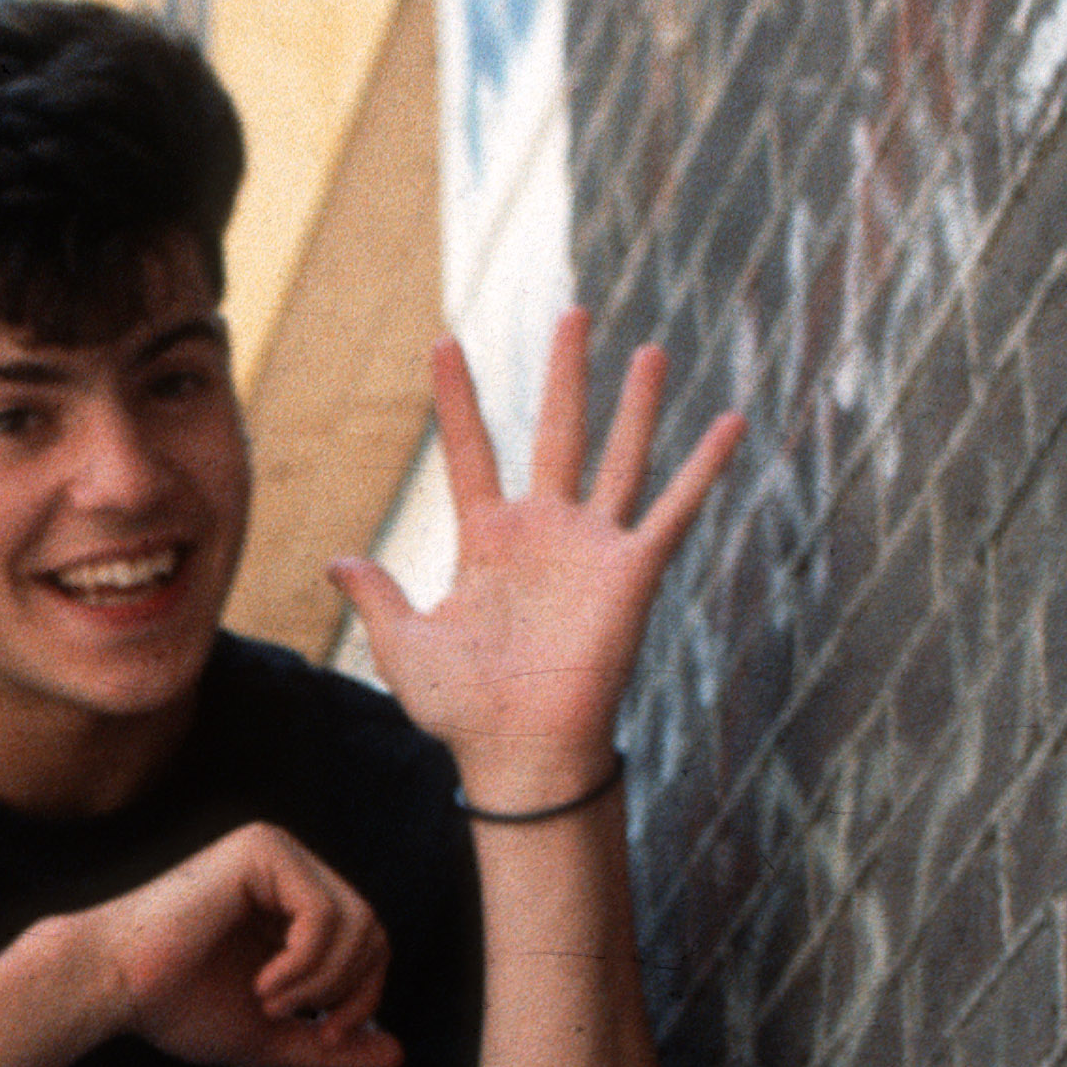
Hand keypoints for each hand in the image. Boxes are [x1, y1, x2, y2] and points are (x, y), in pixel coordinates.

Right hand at [73, 822, 399, 1066]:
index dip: (366, 996)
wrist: (113, 987)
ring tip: (269, 999)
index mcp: (289, 901)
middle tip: (309, 1023)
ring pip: (357, 919)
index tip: (330, 1036)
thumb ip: (328, 1043)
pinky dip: (305, 964)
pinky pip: (324, 913)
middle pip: (373, 928)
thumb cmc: (176, 1007)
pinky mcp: (260, 852)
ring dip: (322, 980)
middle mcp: (287, 866)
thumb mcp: (270, 1033)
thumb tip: (399, 1055)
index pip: (368, 941)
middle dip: (352, 990)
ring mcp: (274, 852)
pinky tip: (264, 982)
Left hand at [331, 311, 744, 811]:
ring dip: (636, 405)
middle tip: (572, 311)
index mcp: (487, 540)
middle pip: (556, 431)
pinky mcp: (633, 572)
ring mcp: (591, 548)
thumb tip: (335, 560)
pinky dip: (704, 468)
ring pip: (619, 457)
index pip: (471, 450)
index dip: (456, 398)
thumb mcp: (404, 647)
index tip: (444, 341)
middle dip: (565, 373)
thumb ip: (376, 596)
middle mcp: (544, 532)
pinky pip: (675, 511)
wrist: (518, 755)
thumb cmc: (462, 711)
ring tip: (649, 351)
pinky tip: (730, 422)